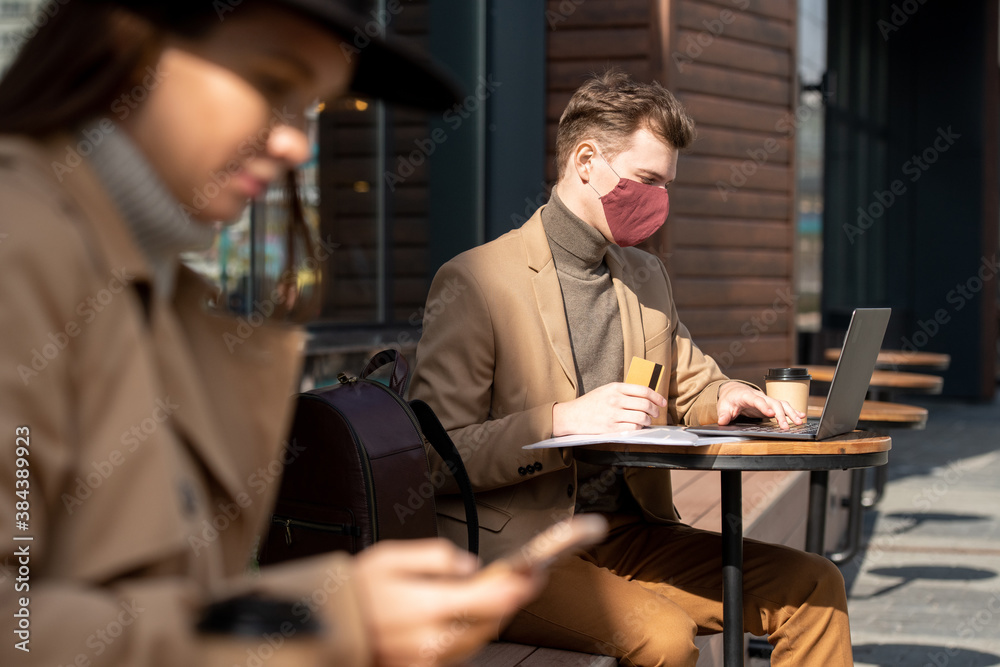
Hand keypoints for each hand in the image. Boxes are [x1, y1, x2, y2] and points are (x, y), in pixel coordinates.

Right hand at [353, 539, 542, 666]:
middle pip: (490, 624)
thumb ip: (436, 558)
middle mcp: (432, 641)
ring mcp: (427, 661)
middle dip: (509, 601)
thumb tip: (470, 566)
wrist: (320, 629)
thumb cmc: (352, 591)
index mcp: (427, 607)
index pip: (492, 600)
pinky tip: (461, 616)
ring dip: (490, 619)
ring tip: (493, 594)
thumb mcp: (390, 556)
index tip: (535, 573)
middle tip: (521, 579)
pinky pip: (457, 654)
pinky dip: (467, 634)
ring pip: (477, 642)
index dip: (520, 586)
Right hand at [552, 382, 666, 436]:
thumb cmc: (590, 403)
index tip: (662, 402)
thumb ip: (623, 391)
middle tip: (656, 413)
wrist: (572, 415)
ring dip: (648, 420)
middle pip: (645, 404)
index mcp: (615, 388)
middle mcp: (615, 400)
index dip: (657, 396)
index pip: (643, 390)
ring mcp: (613, 414)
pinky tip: (636, 427)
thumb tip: (645, 396)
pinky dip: (638, 428)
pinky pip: (633, 428)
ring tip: (646, 421)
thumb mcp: (606, 390)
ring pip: (642, 417)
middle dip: (655, 410)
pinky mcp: (611, 428)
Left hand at [716, 381, 804, 428]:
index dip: (764, 406)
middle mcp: (759, 396)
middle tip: (785, 426)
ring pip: (781, 404)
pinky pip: (783, 406)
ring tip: (798, 422)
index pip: (756, 400)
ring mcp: (766, 399)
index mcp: (747, 396)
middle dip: (780, 414)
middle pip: (773, 403)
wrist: (734, 390)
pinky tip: (801, 415)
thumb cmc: (730, 399)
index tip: (771, 414)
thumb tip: (722, 421)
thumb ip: (723, 414)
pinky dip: (793, 410)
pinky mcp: (771, 404)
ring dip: (790, 412)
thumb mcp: (723, 406)